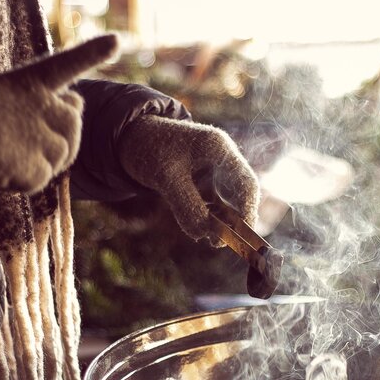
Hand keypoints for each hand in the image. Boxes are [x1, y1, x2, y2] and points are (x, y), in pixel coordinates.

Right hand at [0, 35, 118, 209]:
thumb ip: (37, 99)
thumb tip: (78, 102)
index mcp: (16, 81)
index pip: (60, 66)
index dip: (89, 55)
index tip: (116, 42)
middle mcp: (21, 100)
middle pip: (74, 121)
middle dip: (64, 141)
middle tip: (29, 149)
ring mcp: (18, 130)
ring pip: (63, 154)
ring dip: (42, 166)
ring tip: (7, 159)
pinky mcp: (14, 161)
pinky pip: (42, 179)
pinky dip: (24, 185)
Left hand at [118, 116, 259, 244]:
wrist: (132, 137)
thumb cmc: (149, 149)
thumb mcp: (164, 177)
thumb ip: (185, 205)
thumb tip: (203, 234)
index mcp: (219, 147)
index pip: (246, 184)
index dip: (247, 212)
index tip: (238, 237)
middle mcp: (223, 157)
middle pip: (243, 194)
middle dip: (236, 221)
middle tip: (218, 243)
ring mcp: (217, 169)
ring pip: (231, 201)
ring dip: (224, 222)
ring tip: (210, 240)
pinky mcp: (207, 179)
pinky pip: (218, 202)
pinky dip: (213, 217)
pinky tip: (202, 228)